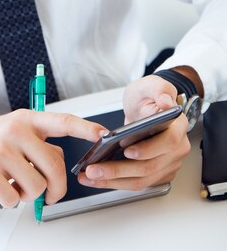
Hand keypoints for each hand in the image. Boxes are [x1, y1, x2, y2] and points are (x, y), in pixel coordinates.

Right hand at [0, 109, 105, 207]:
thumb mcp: (13, 133)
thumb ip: (38, 143)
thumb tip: (61, 165)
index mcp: (26, 119)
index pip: (62, 121)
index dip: (85, 128)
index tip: (103, 134)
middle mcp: (15, 130)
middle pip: (55, 165)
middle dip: (57, 188)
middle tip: (51, 194)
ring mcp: (0, 149)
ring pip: (36, 186)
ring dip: (28, 194)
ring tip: (14, 184)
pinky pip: (14, 199)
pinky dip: (10, 201)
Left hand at [78, 75, 189, 190]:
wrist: (145, 107)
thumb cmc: (147, 97)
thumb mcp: (150, 84)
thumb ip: (160, 88)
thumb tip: (166, 101)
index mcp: (177, 127)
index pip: (168, 143)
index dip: (148, 149)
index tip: (127, 150)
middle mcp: (176, 149)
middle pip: (150, 167)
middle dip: (120, 171)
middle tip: (95, 169)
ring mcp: (168, 163)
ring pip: (142, 180)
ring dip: (114, 181)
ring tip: (90, 176)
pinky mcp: (157, 173)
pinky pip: (137, 182)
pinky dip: (116, 183)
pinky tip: (98, 178)